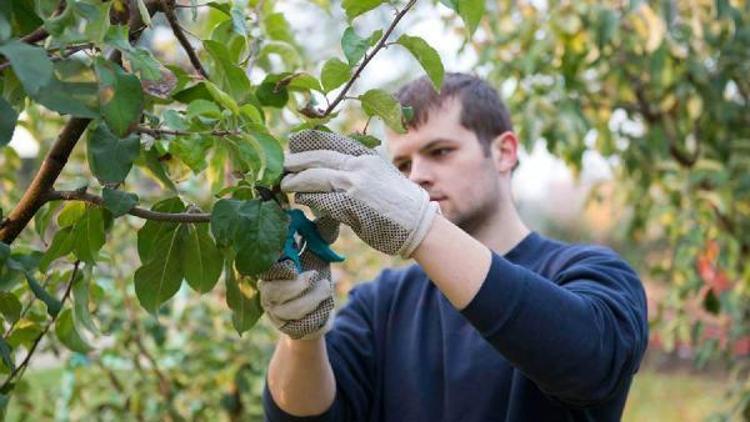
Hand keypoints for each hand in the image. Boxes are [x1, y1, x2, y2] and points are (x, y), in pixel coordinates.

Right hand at [257, 215, 338, 339]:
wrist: (317, 313)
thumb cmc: (314, 276)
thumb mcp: (318, 251)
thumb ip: (319, 232)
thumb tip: (328, 206)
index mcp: (271, 265)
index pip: (264, 262)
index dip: (276, 259)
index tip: (294, 259)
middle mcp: (266, 287)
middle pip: (271, 287)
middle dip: (296, 284)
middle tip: (314, 275)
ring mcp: (273, 308)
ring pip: (287, 306)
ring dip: (311, 298)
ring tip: (326, 287)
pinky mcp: (283, 325)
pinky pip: (297, 321)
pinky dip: (315, 311)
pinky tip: (325, 304)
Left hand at [281, 130, 439, 257]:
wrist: (418, 223)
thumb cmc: (400, 203)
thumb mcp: (380, 173)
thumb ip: (357, 168)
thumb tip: (330, 169)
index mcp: (365, 154)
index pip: (329, 141)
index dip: (308, 143)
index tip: (294, 145)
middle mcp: (358, 165)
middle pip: (316, 158)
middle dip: (295, 163)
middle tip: (282, 167)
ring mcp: (354, 184)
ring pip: (314, 177)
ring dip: (295, 182)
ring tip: (285, 185)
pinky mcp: (350, 205)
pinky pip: (320, 200)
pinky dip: (308, 199)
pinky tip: (302, 201)